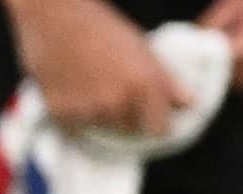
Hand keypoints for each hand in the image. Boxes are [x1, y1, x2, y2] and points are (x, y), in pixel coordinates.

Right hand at [7, 0, 191, 136]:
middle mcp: (121, 102)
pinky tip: (71, 88)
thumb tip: (188, 103)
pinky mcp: (63, 115)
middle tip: (112, 89)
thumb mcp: (140, 47)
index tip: (149, 115)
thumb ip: (165, 80)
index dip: (155, 122)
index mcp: (146, 84)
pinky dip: (74, 114)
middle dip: (126, 117)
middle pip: (130, 130)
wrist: (53, 14)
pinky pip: (76, 128)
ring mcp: (91, 110)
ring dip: (99, 115)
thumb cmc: (100, 25)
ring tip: (90, 84)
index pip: (160, 129)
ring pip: (103, 128)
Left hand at [200, 0, 242, 91]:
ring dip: (230, 67)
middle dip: (214, 64)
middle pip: (226, 78)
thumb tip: (192, 41)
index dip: (199, 62)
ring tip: (231, 41)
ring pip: (240, 80)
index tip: (186, 56)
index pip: (217, 67)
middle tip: (206, 47)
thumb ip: (214, 23)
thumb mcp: (240, 0)